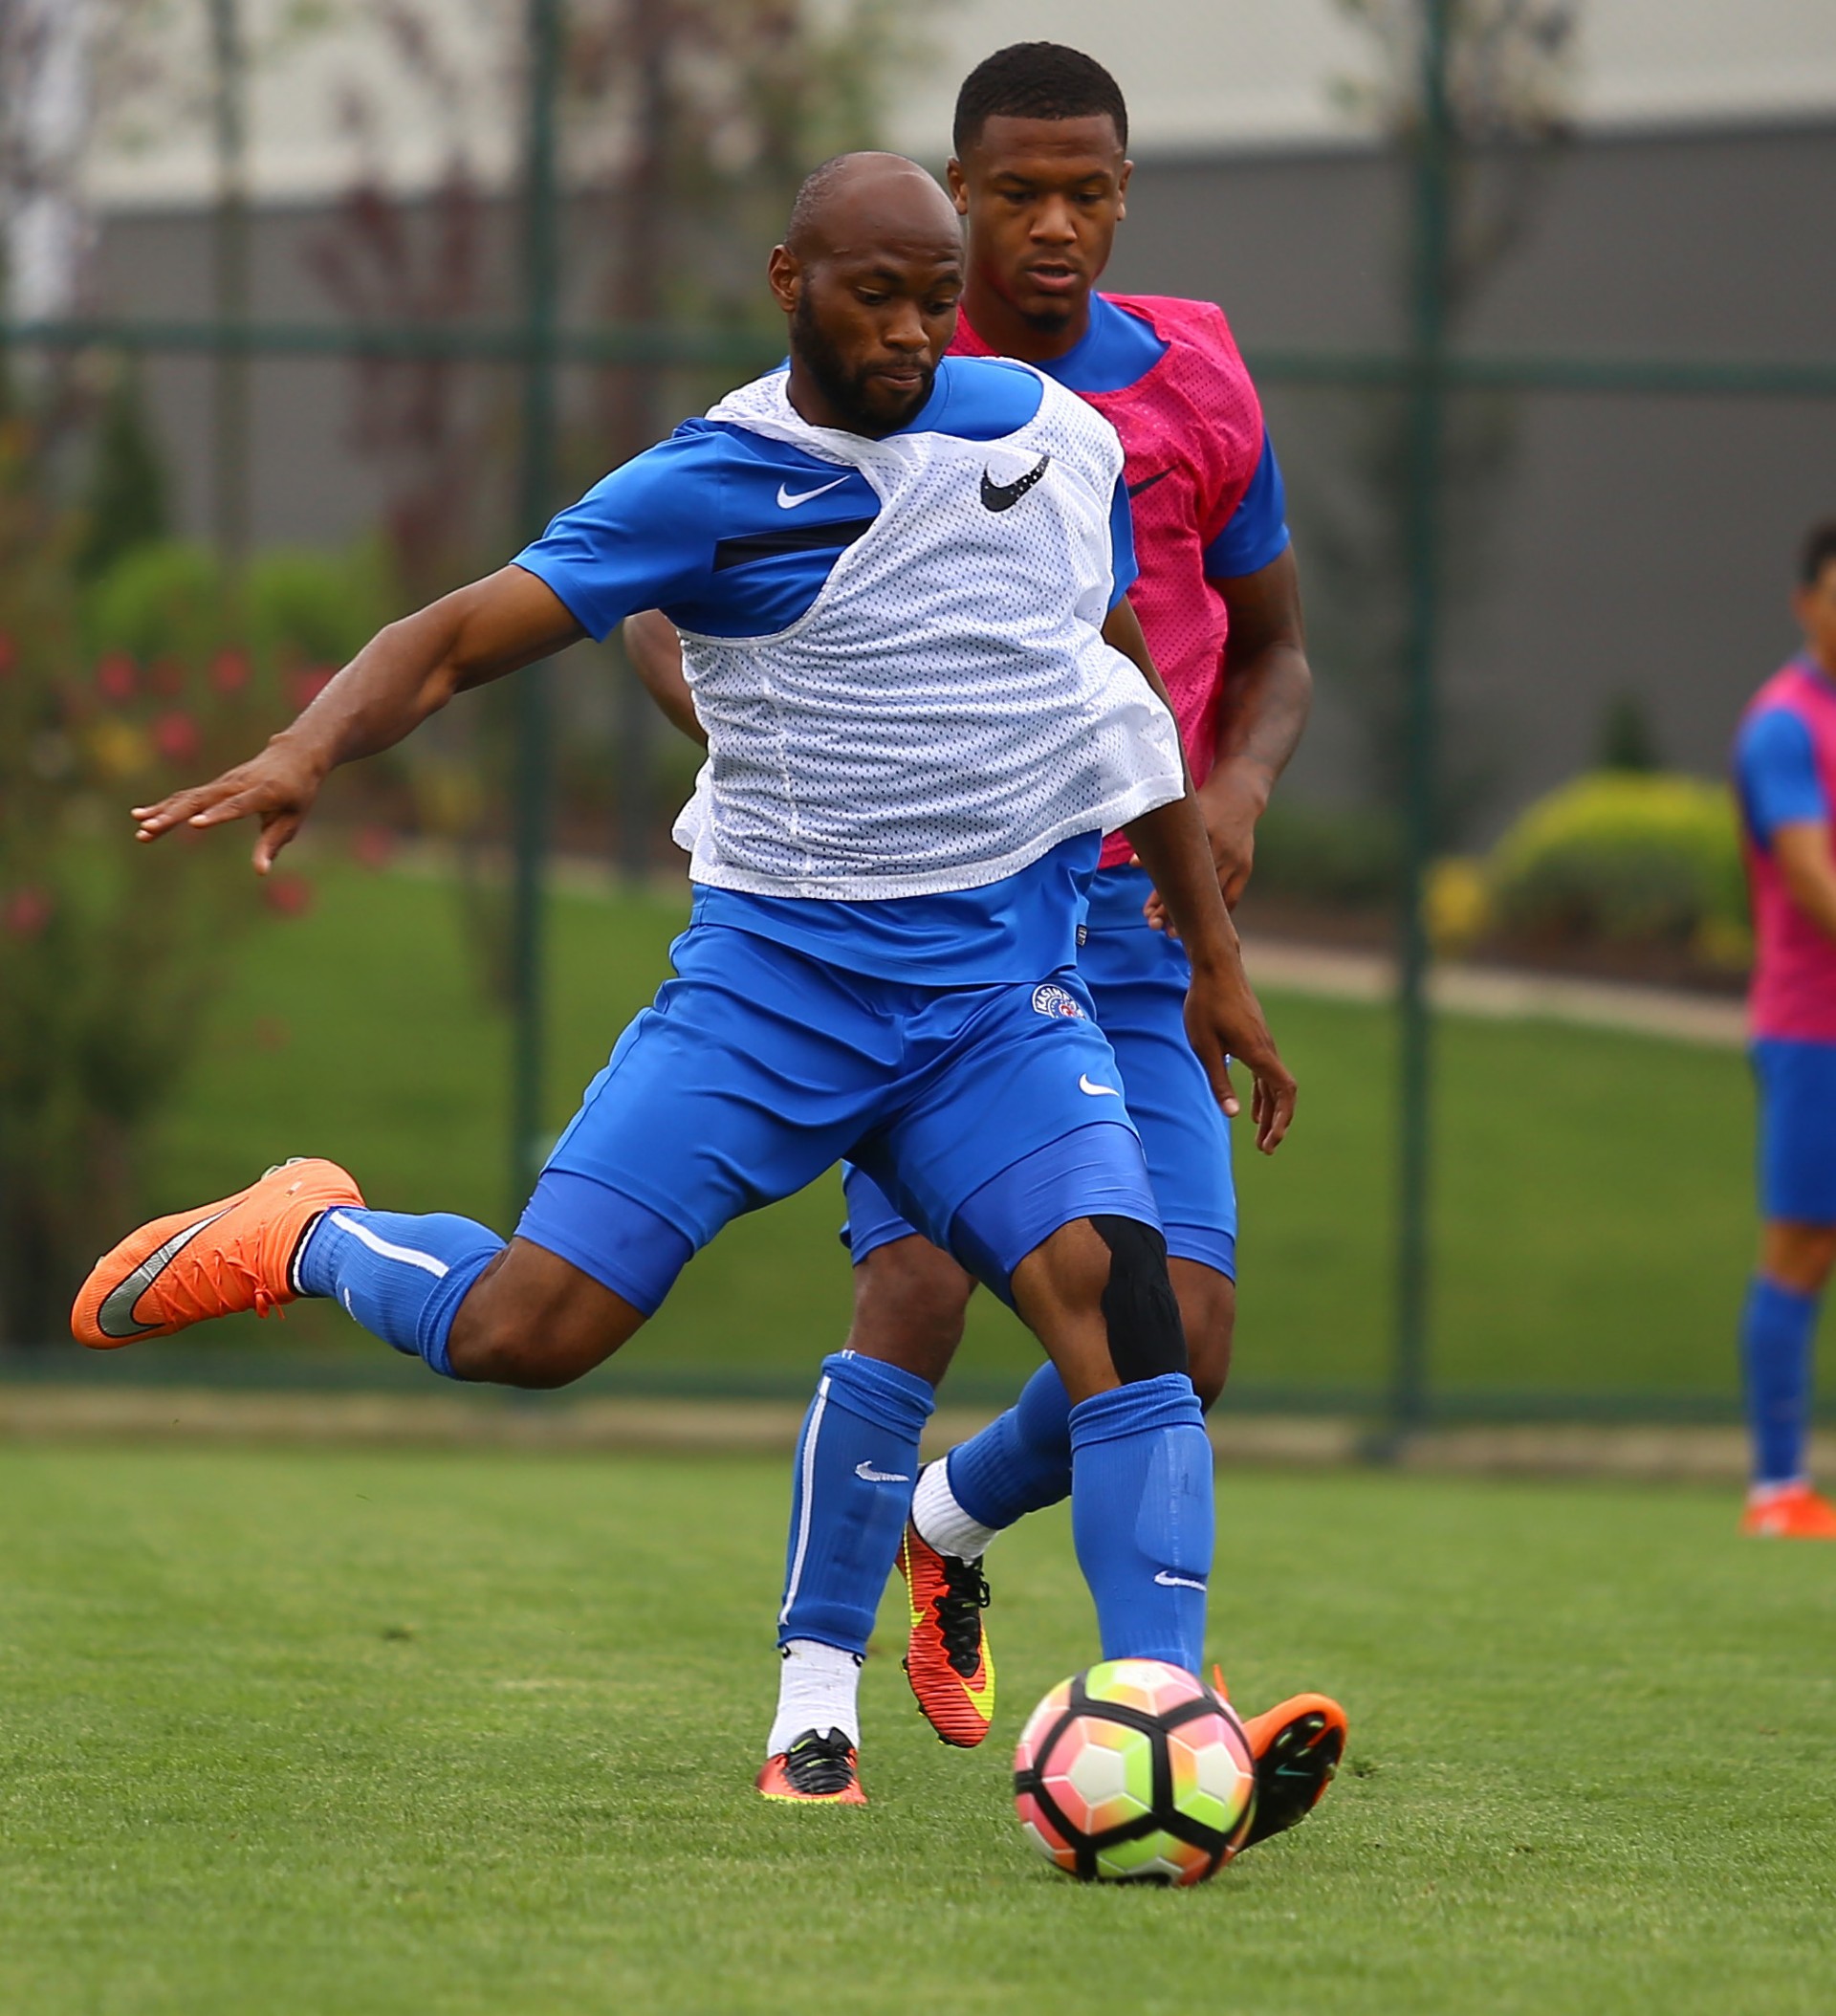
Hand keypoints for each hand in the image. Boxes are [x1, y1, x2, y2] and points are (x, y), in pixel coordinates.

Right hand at [132, 735, 324, 872]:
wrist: (294, 755)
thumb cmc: (298, 792)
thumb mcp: (292, 819)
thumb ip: (272, 844)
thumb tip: (260, 871)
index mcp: (265, 792)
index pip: (238, 805)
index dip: (217, 815)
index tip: (194, 824)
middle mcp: (239, 784)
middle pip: (202, 800)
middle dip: (174, 815)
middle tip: (149, 829)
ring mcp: (224, 782)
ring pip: (189, 797)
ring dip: (163, 811)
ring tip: (139, 825)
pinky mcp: (215, 785)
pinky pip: (187, 796)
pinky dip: (166, 806)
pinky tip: (143, 816)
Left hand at [1141, 764, 1266, 933]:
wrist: (1240, 797)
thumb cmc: (1203, 805)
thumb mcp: (1181, 817)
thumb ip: (1160, 841)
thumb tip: (1132, 863)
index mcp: (1201, 835)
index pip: (1178, 874)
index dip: (1161, 896)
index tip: (1148, 913)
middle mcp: (1219, 850)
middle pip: (1193, 890)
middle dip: (1173, 911)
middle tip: (1155, 927)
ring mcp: (1235, 861)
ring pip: (1212, 899)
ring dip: (1194, 917)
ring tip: (1175, 933)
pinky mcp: (1245, 868)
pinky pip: (1231, 898)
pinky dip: (1216, 911)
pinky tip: (1202, 923)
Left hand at [1182, 956, 1295, 1153]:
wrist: (1216, 968)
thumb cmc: (1205, 1005)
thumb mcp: (1205, 1047)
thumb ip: (1220, 1081)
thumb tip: (1234, 1115)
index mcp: (1258, 1052)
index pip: (1284, 1091)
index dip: (1282, 1118)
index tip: (1271, 1140)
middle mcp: (1267, 1048)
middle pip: (1283, 1092)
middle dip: (1277, 1123)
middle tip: (1266, 1149)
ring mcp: (1264, 1042)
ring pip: (1275, 1083)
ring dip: (1271, 1111)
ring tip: (1261, 1137)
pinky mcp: (1256, 1037)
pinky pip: (1267, 1071)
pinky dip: (1264, 1093)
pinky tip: (1254, 1108)